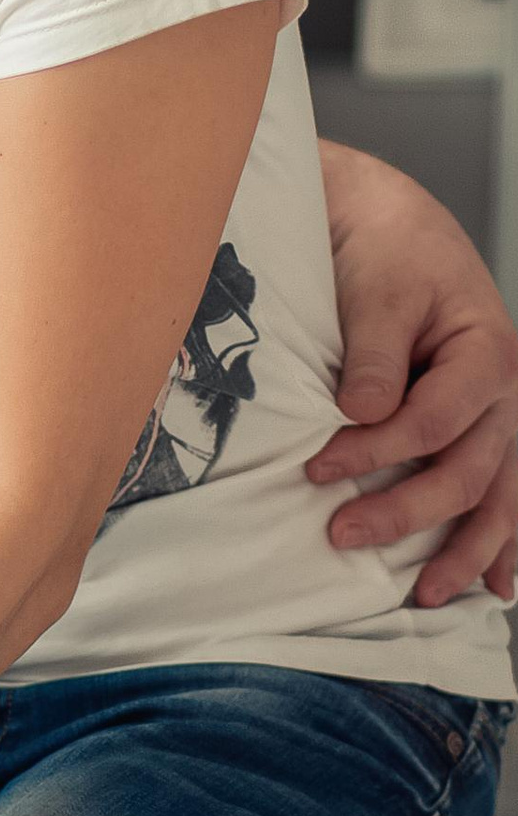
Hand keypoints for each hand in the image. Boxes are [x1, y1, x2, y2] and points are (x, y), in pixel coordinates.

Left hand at [313, 143, 517, 605]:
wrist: (392, 220)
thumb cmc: (385, 249)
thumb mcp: (377, 290)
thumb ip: (376, 355)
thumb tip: (362, 413)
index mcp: (487, 353)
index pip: (435, 422)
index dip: (376, 451)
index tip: (317, 467)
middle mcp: (506, 392)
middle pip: (469, 469)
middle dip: (407, 511)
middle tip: (342, 534)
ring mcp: (502, 414)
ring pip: (499, 495)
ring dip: (468, 549)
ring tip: (428, 594)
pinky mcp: (483, 425)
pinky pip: (505, 490)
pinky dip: (503, 538)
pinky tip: (497, 586)